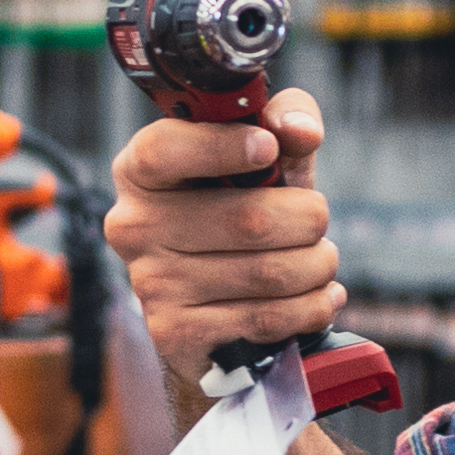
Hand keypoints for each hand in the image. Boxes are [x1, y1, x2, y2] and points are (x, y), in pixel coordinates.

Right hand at [103, 81, 345, 411]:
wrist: (210, 309)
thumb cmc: (238, 214)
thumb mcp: (261, 159)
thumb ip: (284, 122)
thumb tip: (301, 130)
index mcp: (141, 171)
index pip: (164, 151)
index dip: (220, 146)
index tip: (267, 147)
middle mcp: (134, 226)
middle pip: (248, 219)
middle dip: (307, 219)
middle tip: (317, 220)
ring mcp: (152, 283)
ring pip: (269, 272)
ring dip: (317, 265)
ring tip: (320, 260)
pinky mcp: (177, 332)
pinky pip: (268, 318)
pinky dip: (311, 307)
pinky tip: (318, 296)